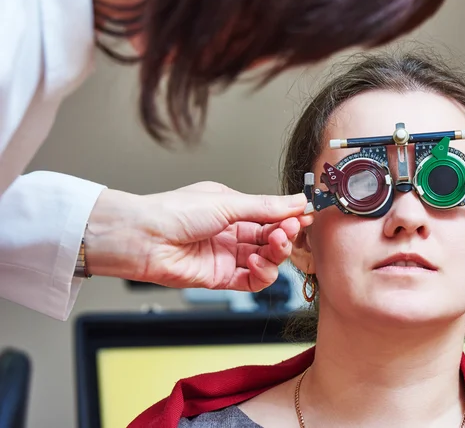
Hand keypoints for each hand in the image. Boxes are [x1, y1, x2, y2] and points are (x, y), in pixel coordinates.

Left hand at [84, 182, 312, 290]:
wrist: (142, 237)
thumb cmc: (173, 212)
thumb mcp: (226, 203)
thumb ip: (264, 207)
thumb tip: (296, 201)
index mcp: (233, 209)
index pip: (270, 215)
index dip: (289, 217)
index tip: (305, 216)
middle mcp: (232, 233)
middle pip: (271, 238)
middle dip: (285, 234)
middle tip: (290, 229)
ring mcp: (227, 257)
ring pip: (266, 260)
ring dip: (276, 254)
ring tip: (274, 243)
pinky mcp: (221, 279)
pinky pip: (252, 281)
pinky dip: (262, 274)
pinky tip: (257, 262)